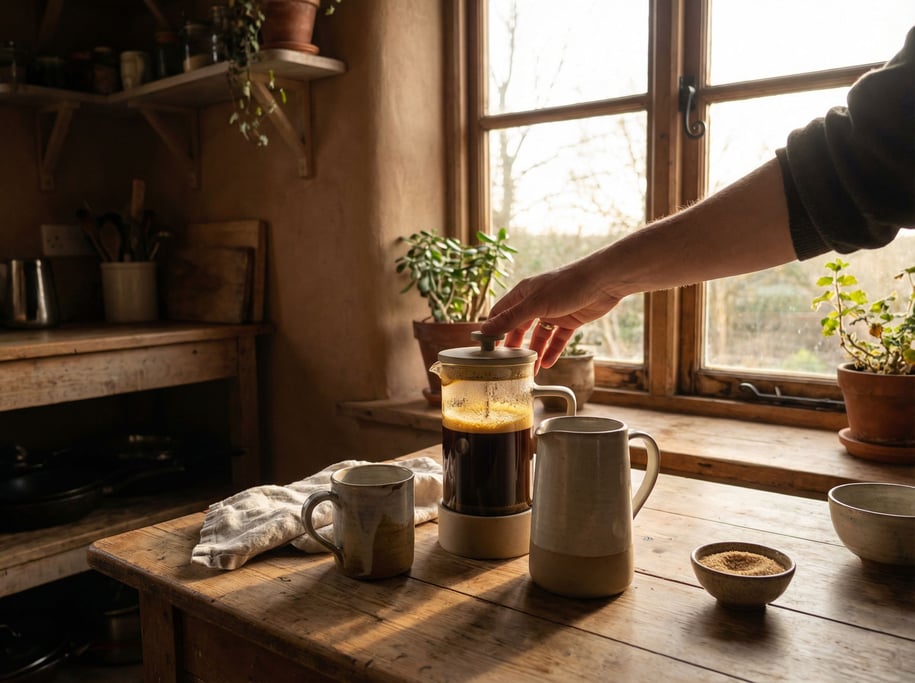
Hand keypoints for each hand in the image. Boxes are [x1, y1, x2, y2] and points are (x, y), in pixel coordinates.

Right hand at [480, 262, 622, 369]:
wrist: (602, 282)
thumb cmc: (566, 285)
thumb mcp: (535, 304)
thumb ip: (511, 318)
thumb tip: (486, 329)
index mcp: (523, 293)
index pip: (501, 312)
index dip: (493, 328)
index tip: (487, 347)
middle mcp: (536, 302)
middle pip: (519, 326)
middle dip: (514, 344)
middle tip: (508, 362)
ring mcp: (554, 312)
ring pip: (539, 335)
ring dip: (535, 352)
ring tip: (530, 369)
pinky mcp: (570, 320)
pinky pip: (558, 339)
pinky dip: (553, 351)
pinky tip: (548, 364)